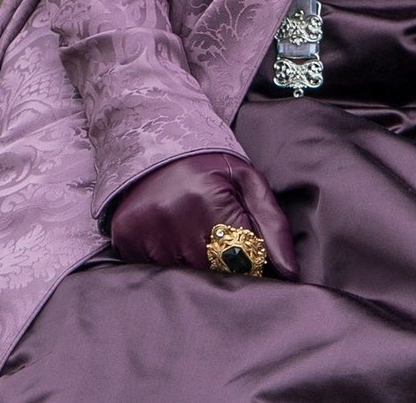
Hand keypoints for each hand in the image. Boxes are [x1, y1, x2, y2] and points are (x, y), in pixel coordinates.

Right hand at [105, 150, 296, 277]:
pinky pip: (152, 269)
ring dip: (192, 265)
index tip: (245, 253)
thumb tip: (290, 272)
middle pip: (211, 273)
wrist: (155, 140)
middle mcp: (175, 217)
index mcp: (210, 200)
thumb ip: (273, 225)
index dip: (247, 263)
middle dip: (221, 266)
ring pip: (182, 275)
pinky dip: (164, 261)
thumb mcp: (248, 183)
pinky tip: (168, 237)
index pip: (241, 262)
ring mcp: (146, 229)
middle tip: (218, 243)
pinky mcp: (125, 236)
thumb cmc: (209, 165)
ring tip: (192, 237)